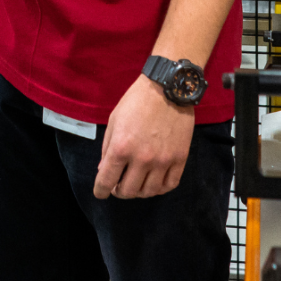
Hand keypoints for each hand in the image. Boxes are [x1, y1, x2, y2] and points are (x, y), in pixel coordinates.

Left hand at [93, 74, 194, 198]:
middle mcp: (142, 158)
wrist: (168, 88)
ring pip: (149, 192)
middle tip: (119, 185)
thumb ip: (108, 148)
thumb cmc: (137, 101)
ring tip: (137, 183)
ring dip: (139, 191)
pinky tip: (154, 181)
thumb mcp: (114, 121)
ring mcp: (163, 160)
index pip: (107, 181)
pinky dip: (160, 188)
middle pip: (128, 191)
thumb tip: (104, 170)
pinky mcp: (180, 158)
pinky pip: (170, 185)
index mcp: (121, 148)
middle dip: (120, 191)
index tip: (101, 192)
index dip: (101, 191)